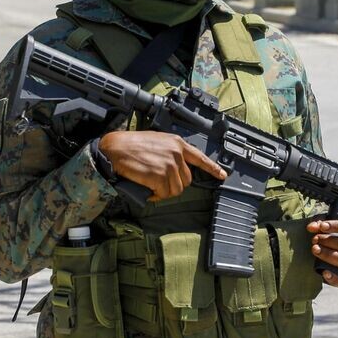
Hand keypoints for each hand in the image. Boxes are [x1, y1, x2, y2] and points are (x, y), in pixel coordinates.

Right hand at [98, 130, 226, 201]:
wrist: (115, 149)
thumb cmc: (131, 145)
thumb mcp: (157, 141)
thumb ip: (170, 152)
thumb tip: (176, 168)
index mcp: (177, 143)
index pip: (200, 158)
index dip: (213, 168)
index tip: (222, 175)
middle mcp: (177, 153)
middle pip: (186, 180)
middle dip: (173, 185)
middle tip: (158, 182)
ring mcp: (169, 164)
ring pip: (176, 190)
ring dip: (163, 191)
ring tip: (150, 183)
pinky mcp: (160, 176)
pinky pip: (163, 194)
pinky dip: (155, 196)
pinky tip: (147, 188)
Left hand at [308, 218, 337, 288]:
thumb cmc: (334, 237)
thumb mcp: (329, 227)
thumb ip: (320, 223)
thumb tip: (311, 226)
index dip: (335, 226)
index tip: (321, 226)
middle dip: (328, 241)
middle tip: (314, 239)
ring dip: (328, 254)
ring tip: (315, 249)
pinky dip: (334, 278)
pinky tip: (324, 273)